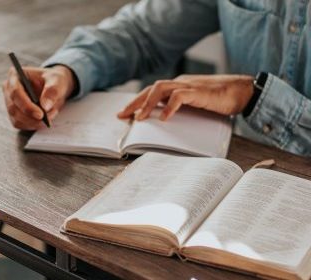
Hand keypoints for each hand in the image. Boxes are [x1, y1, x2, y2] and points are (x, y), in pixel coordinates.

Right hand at [2, 65, 75, 129]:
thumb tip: (45, 106)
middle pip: (14, 108)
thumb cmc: (53, 80)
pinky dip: (34, 125)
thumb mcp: (57, 81)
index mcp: (15, 75)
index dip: (26, 105)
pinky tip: (44, 120)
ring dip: (34, 122)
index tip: (40, 114)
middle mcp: (9, 89)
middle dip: (31, 117)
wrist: (55, 87)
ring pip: (17, 119)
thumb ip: (52, 91)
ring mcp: (10, 103)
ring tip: (50, 116)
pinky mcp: (15, 114)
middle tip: (48, 119)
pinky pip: (21, 124)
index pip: (15, 92)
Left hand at [118, 74, 253, 120]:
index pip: (151, 92)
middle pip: (150, 89)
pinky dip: (169, 107)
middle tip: (122, 116)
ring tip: (140, 118)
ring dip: (147, 103)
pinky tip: (164, 118)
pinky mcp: (199, 92)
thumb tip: (164, 123)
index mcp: (177, 87)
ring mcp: (188, 86)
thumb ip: (181, 110)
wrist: (242, 91)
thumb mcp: (195, 106)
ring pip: (160, 89)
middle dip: (134, 103)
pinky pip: (179, 96)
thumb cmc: (219, 99)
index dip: (136, 102)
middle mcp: (180, 84)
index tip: (124, 114)